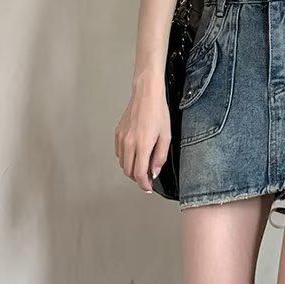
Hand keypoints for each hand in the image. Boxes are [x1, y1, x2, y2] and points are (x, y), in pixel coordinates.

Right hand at [114, 73, 169, 193]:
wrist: (146, 95)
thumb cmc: (158, 113)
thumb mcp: (166, 137)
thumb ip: (160, 157)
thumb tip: (154, 172)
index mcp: (142, 144)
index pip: (139, 173)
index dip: (144, 184)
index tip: (148, 188)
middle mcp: (129, 143)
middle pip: (128, 171)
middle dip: (138, 179)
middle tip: (147, 178)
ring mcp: (121, 138)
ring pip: (122, 163)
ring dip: (131, 169)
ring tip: (142, 166)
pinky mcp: (118, 133)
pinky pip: (119, 153)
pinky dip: (126, 159)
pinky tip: (135, 155)